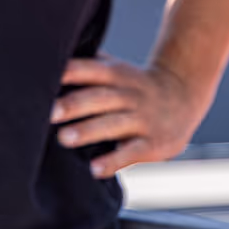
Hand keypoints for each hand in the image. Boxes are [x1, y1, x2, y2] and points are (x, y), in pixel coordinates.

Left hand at [51, 53, 206, 174]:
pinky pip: (132, 152)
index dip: (72, 72)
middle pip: (101, 97)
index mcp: (117, 75)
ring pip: (114, 123)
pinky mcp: (153, 143)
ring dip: (89, 130)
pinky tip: (95, 169)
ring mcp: (143, 119)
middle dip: (75, 104)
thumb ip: (88, 66)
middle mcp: (129, 95)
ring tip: (64, 138)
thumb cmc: (135, 86)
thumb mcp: (117, 70)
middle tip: (49, 112)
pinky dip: (114, 160)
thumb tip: (44, 60)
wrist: (184, 96)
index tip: (49, 76)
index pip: (92, 71)